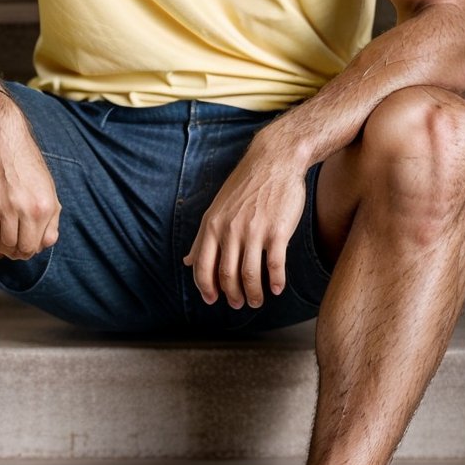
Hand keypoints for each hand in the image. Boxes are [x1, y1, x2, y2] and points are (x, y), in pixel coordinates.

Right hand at [0, 96, 60, 261]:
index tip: (22, 240)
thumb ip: (49, 212)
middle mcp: (31, 210)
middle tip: (7, 241)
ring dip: (0, 242)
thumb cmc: (22, 157)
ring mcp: (9, 209)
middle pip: (23, 249)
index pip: (41, 244)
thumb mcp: (45, 184)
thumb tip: (47, 240)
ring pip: (5, 244)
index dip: (31, 246)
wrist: (0, 134)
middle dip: (16, 249)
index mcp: (48, 206)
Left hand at [183, 138, 308, 308]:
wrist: (275, 160)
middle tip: (239, 304)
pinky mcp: (278, 231)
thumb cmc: (246, 185)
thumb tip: (186, 261)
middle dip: (232, 295)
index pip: (202, 266)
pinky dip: (276, 282)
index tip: (213, 300)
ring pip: (250, 275)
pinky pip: (275, 266)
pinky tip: (277, 289)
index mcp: (212, 225)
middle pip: (226, 275)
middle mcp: (230, 230)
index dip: (206, 288)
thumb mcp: (217, 208)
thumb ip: (203, 237)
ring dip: (253, 294)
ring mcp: (254, 231)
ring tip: (257, 300)